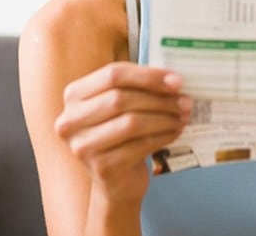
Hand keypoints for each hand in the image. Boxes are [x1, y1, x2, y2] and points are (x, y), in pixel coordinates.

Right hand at [55, 62, 191, 202]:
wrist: (116, 181)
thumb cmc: (120, 136)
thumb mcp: (120, 107)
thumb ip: (137, 88)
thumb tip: (173, 79)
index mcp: (74, 95)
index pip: (113, 74)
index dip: (148, 76)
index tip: (176, 80)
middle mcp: (70, 120)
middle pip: (120, 98)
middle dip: (159, 99)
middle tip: (185, 101)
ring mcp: (83, 146)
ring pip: (131, 123)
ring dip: (164, 118)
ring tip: (182, 117)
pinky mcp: (100, 167)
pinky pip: (139, 146)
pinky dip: (162, 137)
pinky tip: (174, 133)